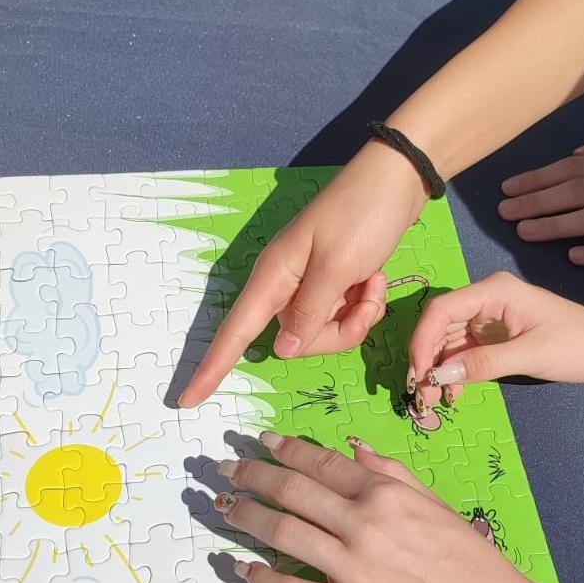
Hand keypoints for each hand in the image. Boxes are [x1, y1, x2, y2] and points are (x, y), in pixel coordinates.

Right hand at [179, 142, 428, 406]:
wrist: (396, 182)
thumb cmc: (361, 215)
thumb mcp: (337, 265)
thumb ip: (310, 312)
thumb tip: (283, 351)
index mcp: (274, 277)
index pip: (235, 332)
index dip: (212, 368)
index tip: (187, 401)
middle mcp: (285, 286)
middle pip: (296, 342)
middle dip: (338, 332)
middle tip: (365, 298)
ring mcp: (310, 287)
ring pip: (325, 334)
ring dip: (357, 316)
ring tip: (374, 282)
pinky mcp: (334, 286)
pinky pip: (344, 318)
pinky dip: (365, 304)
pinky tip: (377, 279)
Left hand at [214, 432, 547, 582]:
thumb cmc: (469, 559)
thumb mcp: (435, 502)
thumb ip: (392, 472)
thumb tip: (352, 448)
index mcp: (385, 494)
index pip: (320, 463)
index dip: (285, 449)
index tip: (260, 442)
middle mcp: (362, 524)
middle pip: (291, 492)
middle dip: (252, 475)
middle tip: (226, 469)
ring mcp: (351, 568)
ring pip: (283, 533)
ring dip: (246, 517)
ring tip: (224, 508)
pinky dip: (261, 577)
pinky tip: (241, 567)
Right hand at [407, 272, 583, 409]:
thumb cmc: (580, 345)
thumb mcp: (531, 355)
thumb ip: (484, 363)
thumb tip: (439, 374)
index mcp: (495, 291)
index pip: (442, 309)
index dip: (422, 341)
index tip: (418, 374)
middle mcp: (487, 298)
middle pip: (441, 325)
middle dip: (427, 359)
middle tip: (423, 395)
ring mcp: (491, 316)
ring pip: (449, 340)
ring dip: (439, 368)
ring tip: (436, 399)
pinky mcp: (497, 334)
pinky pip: (465, 350)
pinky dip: (456, 371)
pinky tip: (455, 392)